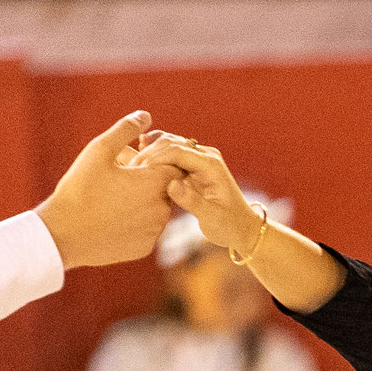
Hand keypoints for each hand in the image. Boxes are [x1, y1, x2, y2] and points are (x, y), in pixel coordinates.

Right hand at [35, 111, 178, 267]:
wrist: (66, 234)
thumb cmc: (81, 188)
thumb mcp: (100, 150)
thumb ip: (125, 130)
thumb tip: (146, 116)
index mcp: (154, 184)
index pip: (174, 165)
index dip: (156, 159)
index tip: (136, 159)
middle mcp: (161, 210)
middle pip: (164, 187)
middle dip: (146, 178)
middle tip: (117, 175)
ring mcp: (154, 232)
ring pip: (156, 208)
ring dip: (142, 199)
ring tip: (112, 195)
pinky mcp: (145, 247)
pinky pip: (146, 228)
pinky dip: (135, 219)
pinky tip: (112, 215)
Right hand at [124, 135, 262, 260]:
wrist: (242, 227)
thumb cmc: (229, 225)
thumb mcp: (212, 218)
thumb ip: (192, 202)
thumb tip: (171, 185)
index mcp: (210, 165)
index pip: (177, 151)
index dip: (155, 157)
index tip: (137, 169)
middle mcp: (206, 156)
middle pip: (171, 143)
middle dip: (149, 152)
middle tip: (129, 166)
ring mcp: (199, 158)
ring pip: (169, 144)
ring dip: (150, 150)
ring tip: (130, 160)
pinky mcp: (193, 165)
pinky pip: (171, 153)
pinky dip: (155, 153)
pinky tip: (138, 155)